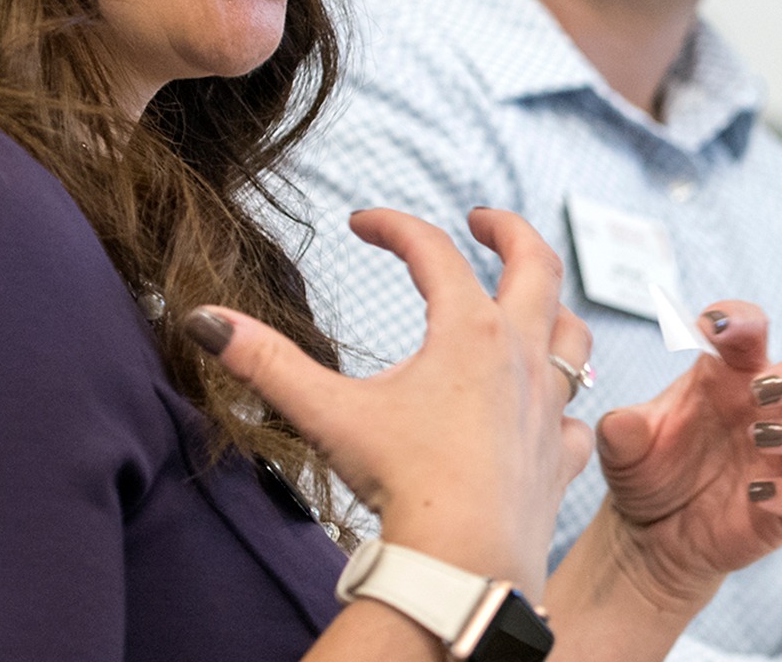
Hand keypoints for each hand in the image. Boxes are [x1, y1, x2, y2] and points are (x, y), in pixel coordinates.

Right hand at [185, 207, 591, 594]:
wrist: (464, 562)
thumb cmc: (402, 483)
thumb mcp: (328, 414)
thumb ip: (265, 363)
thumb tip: (204, 322)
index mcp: (468, 332)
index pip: (432, 250)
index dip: (393, 226)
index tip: (362, 222)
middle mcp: (518, 356)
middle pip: (537, 265)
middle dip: (510, 231)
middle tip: (482, 219)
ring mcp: (547, 408)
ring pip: (571, 337)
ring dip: (552, 310)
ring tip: (526, 302)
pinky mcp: (560, 459)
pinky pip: (577, 420)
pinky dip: (564, 408)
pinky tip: (546, 413)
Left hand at [542, 303, 781, 659]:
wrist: (649, 535)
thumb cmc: (648, 470)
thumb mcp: (623, 446)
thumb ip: (623, 430)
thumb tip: (622, 423)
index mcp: (733, 374)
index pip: (754, 325)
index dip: (740, 317)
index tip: (710, 326)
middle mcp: (773, 408)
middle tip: (762, 389)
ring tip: (761, 437)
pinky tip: (754, 493)